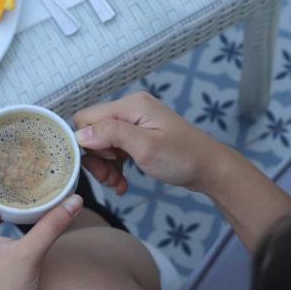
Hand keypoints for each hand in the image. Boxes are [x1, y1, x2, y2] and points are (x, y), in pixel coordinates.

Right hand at [74, 92, 226, 194]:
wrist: (210, 169)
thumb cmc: (182, 157)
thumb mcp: (145, 147)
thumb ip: (112, 135)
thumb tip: (80, 134)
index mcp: (131, 105)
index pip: (87, 118)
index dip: (85, 143)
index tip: (99, 164)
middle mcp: (131, 109)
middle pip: (94, 131)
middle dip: (96, 158)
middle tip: (108, 179)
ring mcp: (136, 123)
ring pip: (103, 143)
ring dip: (106, 166)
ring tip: (117, 184)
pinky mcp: (140, 136)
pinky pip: (116, 149)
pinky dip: (116, 166)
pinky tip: (122, 182)